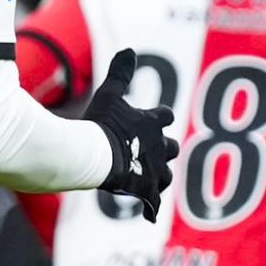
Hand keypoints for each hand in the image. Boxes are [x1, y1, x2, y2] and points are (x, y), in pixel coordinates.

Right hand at [83, 49, 179, 222]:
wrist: (94, 154)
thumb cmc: (100, 123)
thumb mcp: (109, 94)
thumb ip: (119, 73)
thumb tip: (129, 49)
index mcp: (151, 122)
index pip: (163, 116)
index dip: (158, 118)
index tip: (155, 119)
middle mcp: (158, 146)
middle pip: (170, 148)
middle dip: (164, 150)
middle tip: (153, 152)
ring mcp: (152, 169)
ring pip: (165, 176)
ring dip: (158, 177)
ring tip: (151, 182)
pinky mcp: (144, 189)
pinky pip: (152, 203)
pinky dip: (150, 208)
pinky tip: (149, 216)